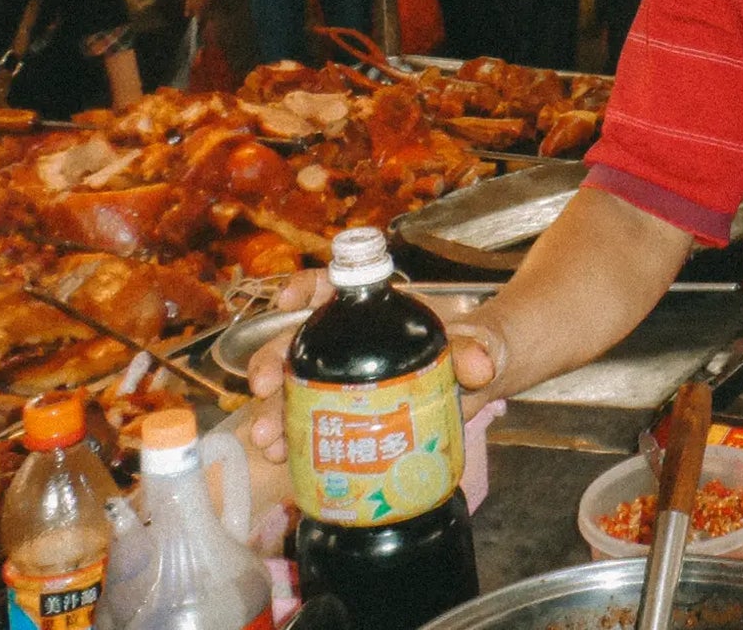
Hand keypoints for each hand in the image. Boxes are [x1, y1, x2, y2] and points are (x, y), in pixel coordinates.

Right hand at [245, 273, 503, 463]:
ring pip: (293, 386)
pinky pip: (308, 421)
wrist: (479, 387)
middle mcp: (349, 342)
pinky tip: (281, 455)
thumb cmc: (474, 348)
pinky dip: (291, 436)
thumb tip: (479, 366)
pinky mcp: (344, 415)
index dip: (304, 288)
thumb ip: (476, 349)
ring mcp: (341, 380)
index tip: (287, 302)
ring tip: (267, 439)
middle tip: (263, 389)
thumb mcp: (478, 343)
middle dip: (271, 362)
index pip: (331, 287)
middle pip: (298, 342)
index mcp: (376, 311)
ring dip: (272, 409)